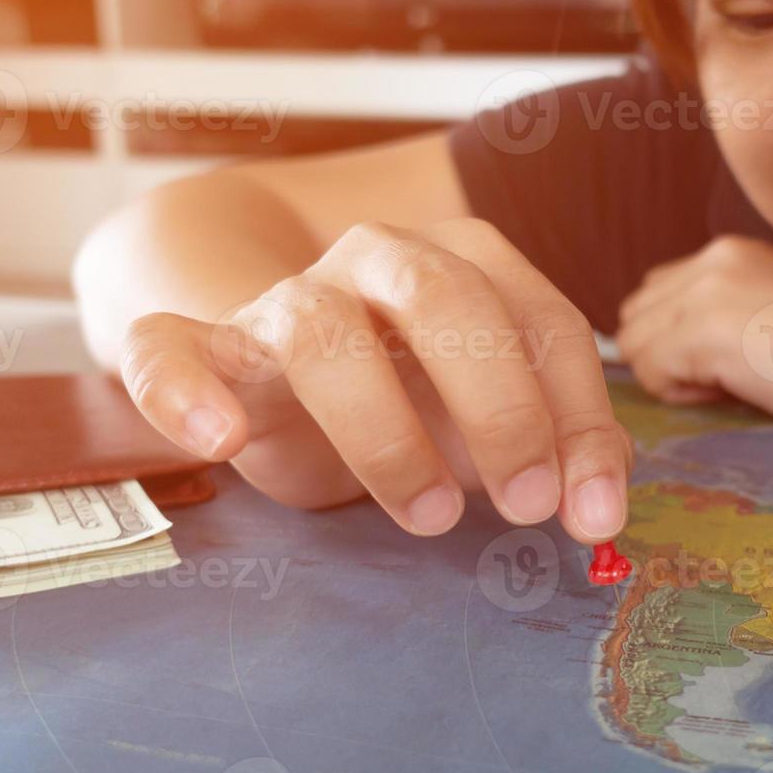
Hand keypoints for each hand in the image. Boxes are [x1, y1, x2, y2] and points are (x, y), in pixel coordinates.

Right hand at [119, 218, 631, 543]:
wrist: (277, 379)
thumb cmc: (407, 397)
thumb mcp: (488, 421)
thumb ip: (556, 446)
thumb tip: (602, 505)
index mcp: (467, 263)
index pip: (543, 321)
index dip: (579, 416)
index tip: (596, 512)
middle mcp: (380, 260)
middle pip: (445, 299)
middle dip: (499, 404)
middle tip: (527, 504)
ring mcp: (287, 299)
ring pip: (325, 331)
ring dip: (384, 428)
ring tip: (429, 513)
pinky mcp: (203, 347)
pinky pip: (169, 348)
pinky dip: (184, 388)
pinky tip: (219, 436)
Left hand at [616, 236, 772, 428]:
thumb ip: (725, 312)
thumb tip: (670, 350)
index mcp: (727, 253)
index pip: (655, 295)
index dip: (678, 339)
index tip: (731, 359)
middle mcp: (710, 261)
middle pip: (634, 318)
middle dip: (665, 356)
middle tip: (726, 375)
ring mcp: (704, 293)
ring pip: (634, 345)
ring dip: (671, 376)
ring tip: (733, 381)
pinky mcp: (703, 331)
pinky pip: (648, 372)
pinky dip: (680, 393)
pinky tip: (735, 388)